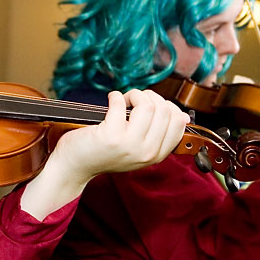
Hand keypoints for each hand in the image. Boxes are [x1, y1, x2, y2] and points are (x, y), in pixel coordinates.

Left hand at [20, 89, 189, 218]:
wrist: (76, 165)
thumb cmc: (105, 151)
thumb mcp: (138, 148)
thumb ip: (159, 134)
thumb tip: (183, 116)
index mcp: (157, 155)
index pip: (178, 122)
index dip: (165, 106)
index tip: (150, 106)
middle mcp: (147, 153)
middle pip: (164, 110)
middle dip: (149, 97)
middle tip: (133, 101)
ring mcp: (129, 145)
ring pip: (148, 105)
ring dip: (134, 94)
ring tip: (123, 100)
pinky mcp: (111, 136)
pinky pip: (121, 103)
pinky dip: (116, 96)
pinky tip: (111, 100)